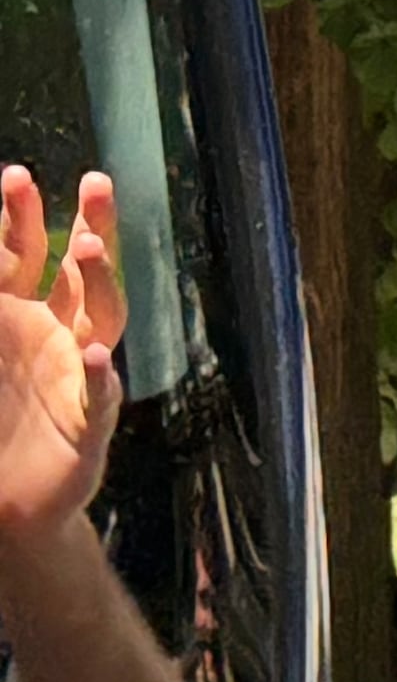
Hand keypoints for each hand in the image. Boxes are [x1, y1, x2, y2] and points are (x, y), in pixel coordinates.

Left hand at [0, 171, 124, 555]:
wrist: (2, 505)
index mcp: (14, 315)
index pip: (22, 255)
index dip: (20, 217)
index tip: (14, 176)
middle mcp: (53, 335)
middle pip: (77, 270)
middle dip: (88, 224)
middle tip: (94, 181)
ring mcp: (77, 374)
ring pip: (101, 316)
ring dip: (97, 283)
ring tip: (86, 249)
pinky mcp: (87, 425)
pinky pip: (98, 396)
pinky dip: (98, 376)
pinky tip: (95, 356)